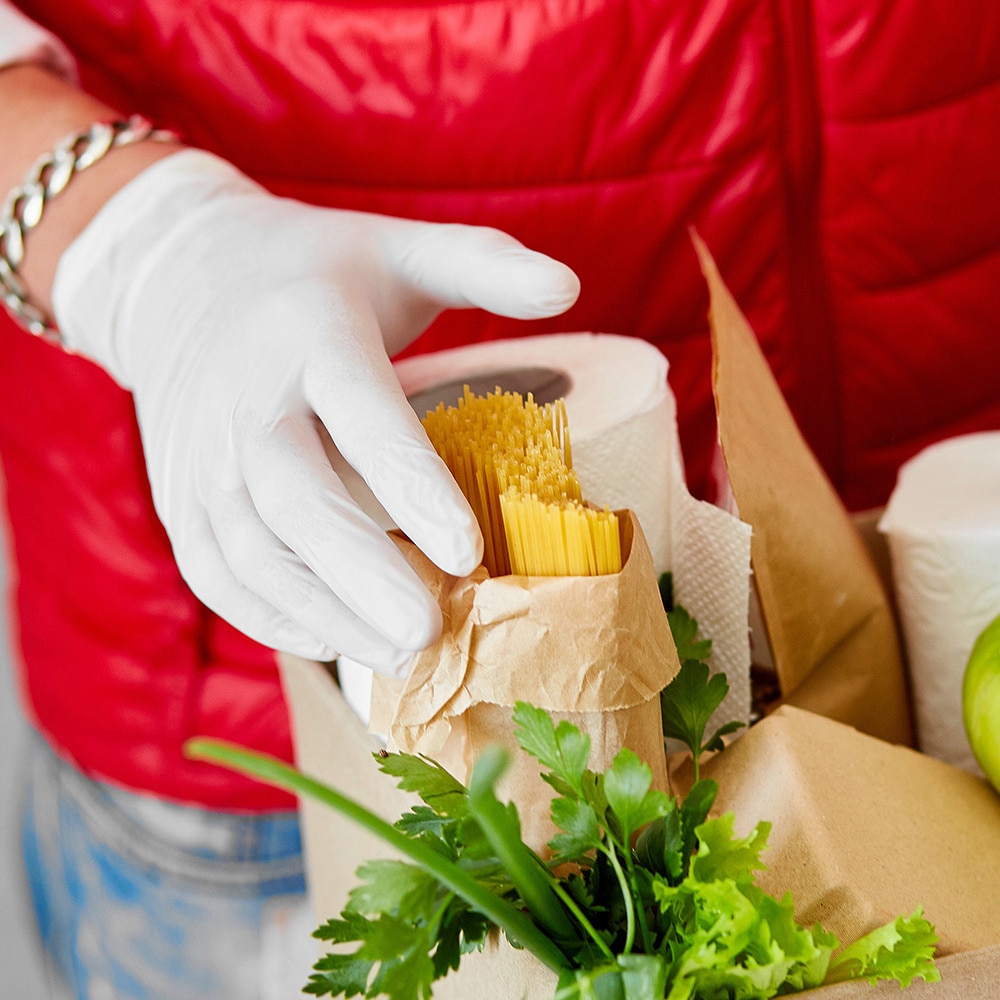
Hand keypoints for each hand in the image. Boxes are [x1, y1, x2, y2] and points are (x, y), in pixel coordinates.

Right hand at [53, 150, 578, 672]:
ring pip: (253, 551)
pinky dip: (274, 617)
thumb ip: (483, 264)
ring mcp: (200, 456)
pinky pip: (217, 573)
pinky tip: (337, 644)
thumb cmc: (315, 273)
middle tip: (432, 635)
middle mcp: (245, 400)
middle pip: (296, 499)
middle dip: (364, 574)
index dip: (412, 485)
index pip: (361, 412)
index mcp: (309, 331)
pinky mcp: (179, 498)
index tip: (468, 553)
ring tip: (402, 659)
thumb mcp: (397, 246)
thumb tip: (570, 287)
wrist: (180, 281)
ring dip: (325, 615)